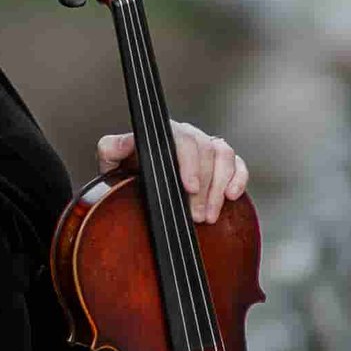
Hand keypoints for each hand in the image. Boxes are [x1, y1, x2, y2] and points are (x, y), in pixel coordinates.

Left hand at [97, 119, 248, 223]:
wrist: (137, 180)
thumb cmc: (125, 169)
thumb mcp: (112, 160)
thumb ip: (113, 148)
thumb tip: (125, 141)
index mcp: (164, 134)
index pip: (181, 140)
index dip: (189, 164)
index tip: (188, 188)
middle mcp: (188, 136)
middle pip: (205, 152)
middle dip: (203, 188)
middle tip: (196, 217)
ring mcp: (207, 147)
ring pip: (223, 157)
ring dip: (219, 188)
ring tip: (209, 217)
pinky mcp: (222, 162)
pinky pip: (237, 164)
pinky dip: (239, 178)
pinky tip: (232, 196)